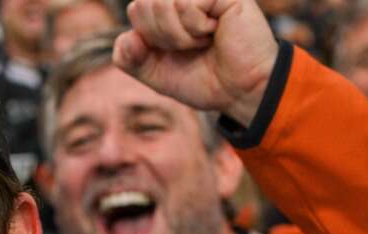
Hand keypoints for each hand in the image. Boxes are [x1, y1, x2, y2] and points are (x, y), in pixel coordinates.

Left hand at [114, 0, 279, 125]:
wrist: (239, 91)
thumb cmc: (202, 79)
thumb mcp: (154, 73)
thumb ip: (129, 58)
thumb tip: (128, 38)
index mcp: (167, 9)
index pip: (137, 9)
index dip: (147, 37)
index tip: (172, 49)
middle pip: (144, 4)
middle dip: (162, 36)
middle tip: (189, 45)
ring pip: (162, 2)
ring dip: (179, 34)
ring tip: (203, 40)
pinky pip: (186, 3)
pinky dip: (195, 27)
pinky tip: (215, 31)